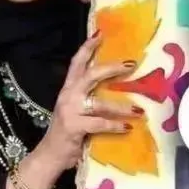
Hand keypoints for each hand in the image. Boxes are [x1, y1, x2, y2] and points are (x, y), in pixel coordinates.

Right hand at [31, 34, 138, 174]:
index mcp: (68, 89)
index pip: (77, 63)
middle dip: (111, 68)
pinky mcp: (75, 127)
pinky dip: (115, 125)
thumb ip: (89, 97)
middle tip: (131, 64)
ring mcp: (70, 111)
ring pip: (100, 103)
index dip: (88, 47)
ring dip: (121, 106)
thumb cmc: (68, 132)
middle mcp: (68, 95)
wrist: (50, 155)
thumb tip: (117, 87)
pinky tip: (127, 127)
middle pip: (90, 75)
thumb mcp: (76, 109)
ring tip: (138, 109)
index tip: (101, 33)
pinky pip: (99, 123)